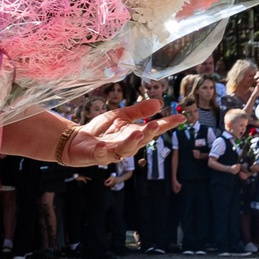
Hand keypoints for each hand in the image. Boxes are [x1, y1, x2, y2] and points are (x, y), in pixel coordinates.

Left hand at [62, 99, 184, 166]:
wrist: (78, 140)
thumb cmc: (102, 129)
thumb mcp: (121, 116)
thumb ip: (139, 111)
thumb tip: (159, 103)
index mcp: (134, 134)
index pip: (153, 130)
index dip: (167, 124)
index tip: (181, 117)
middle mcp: (127, 144)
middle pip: (141, 140)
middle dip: (149, 133)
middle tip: (155, 124)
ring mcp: (112, 151)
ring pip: (125, 150)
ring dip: (131, 142)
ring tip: (138, 133)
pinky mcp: (97, 155)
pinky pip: (100, 155)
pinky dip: (102, 150)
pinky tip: (102, 144)